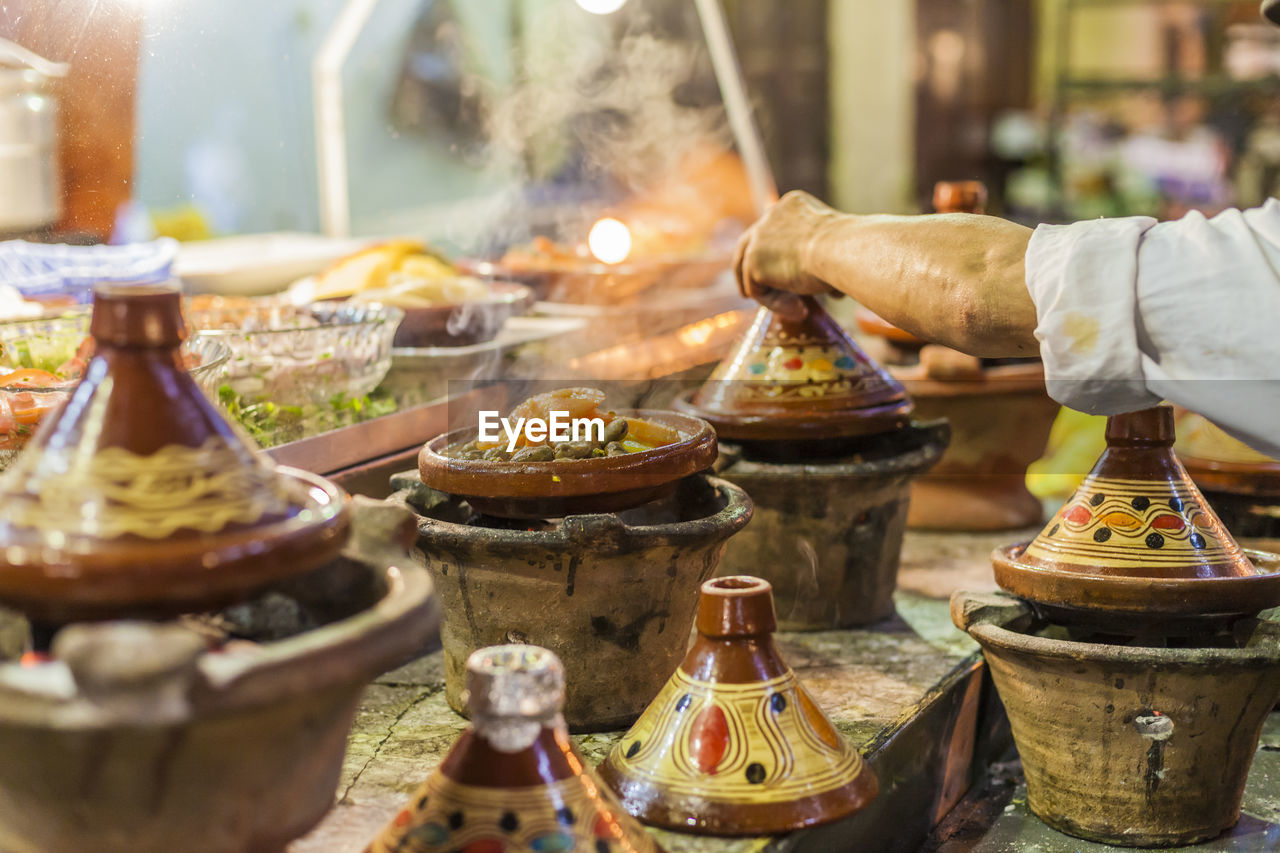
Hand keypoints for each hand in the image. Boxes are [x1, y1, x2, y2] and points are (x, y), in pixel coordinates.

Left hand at [734, 190, 840, 319]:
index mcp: (791, 205)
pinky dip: (775, 304)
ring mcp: (757, 238)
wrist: (842, 249)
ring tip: (797, 310)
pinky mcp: (753, 262)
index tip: (783, 276)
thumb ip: (824, 259)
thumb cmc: (851, 248)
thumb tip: (834, 291)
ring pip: (751, 272)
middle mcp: (769, 216)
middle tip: (750, 293)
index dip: (773, 254)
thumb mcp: (837, 245)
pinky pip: (758, 291)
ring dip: (770, 294)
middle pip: (748, 245)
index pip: (773, 230)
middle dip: (750, 271)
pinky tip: (801, 311)